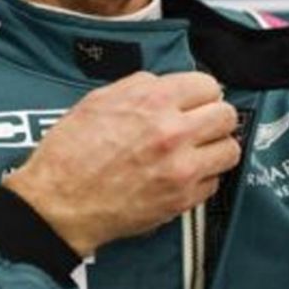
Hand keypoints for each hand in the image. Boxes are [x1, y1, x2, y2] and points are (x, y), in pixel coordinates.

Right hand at [3, 71, 240, 256]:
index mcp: (152, 101)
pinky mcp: (181, 200)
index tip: (197, 100)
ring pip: (230, 150)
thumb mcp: (98, 100)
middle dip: (214, 117)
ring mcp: (181, 169)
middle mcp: (173, 132)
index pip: (208, 85)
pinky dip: (202, 178)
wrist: (58, 203)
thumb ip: (139, 87)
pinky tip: (181, 175)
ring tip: (197, 150)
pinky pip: (214, 182)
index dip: (201, 92)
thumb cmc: (70, 153)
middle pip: (227, 115)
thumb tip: (165, 85)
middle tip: (201, 124)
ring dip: (215, 148)